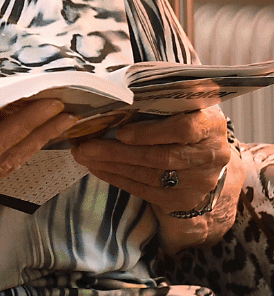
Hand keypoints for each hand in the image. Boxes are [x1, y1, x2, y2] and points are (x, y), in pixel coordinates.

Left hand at [72, 105, 236, 250]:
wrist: (208, 155)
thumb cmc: (185, 119)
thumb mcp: (179, 104)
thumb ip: (156, 100)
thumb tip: (114, 95)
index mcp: (210, 125)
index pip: (183, 130)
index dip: (150, 133)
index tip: (120, 132)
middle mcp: (210, 155)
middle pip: (160, 157)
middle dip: (117, 153)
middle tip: (85, 147)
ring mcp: (199, 181)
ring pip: (150, 176)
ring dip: (112, 166)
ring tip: (84, 156)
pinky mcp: (184, 199)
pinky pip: (146, 191)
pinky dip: (118, 179)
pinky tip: (98, 169)